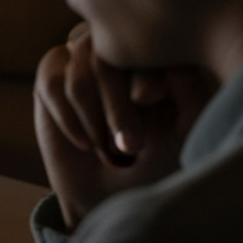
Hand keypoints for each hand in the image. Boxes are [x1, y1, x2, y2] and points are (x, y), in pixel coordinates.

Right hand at [34, 25, 216, 228]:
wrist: (113, 198)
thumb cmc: (157, 166)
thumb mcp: (185, 131)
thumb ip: (191, 92)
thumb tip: (171, 64)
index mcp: (159, 59)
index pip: (146, 44)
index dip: (143, 68)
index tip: (146, 98)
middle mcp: (120, 53)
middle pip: (109, 56)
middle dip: (117, 106)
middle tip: (130, 145)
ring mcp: (84, 62)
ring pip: (81, 71)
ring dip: (94, 119)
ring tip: (111, 151)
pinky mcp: (52, 79)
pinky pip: (52, 83)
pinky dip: (68, 118)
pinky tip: (86, 143)